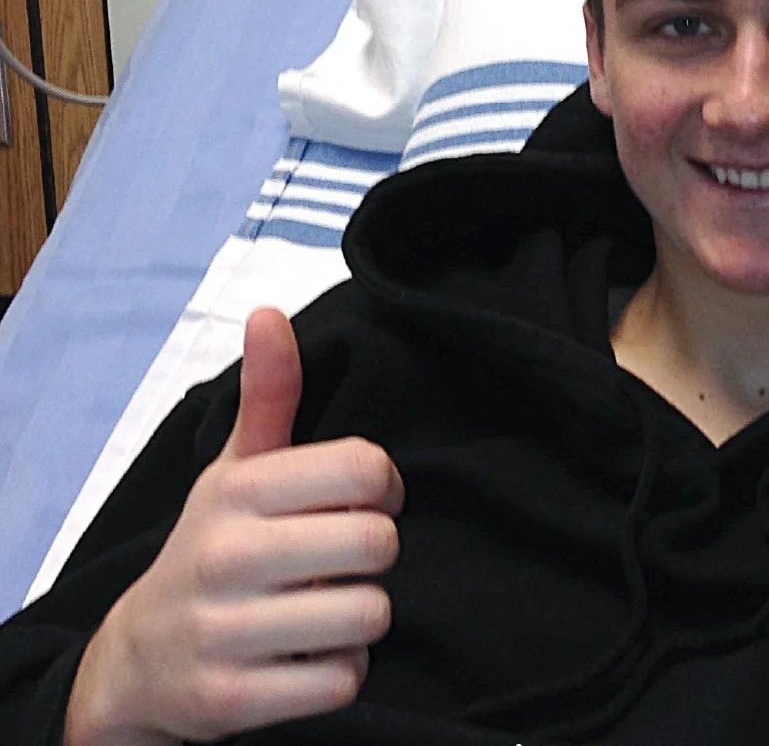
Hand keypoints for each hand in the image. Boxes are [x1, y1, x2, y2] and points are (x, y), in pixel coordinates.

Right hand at [65, 309, 404, 745]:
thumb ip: (269, 396)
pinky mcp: (232, 700)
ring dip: (358, 619)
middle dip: (373, 558)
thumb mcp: (235, 471)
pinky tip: (303, 657)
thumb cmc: (213, 549)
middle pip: (379, 544)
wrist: (139, 660)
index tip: (362, 504)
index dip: (385, 489)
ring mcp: (225, 630)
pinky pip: (344, 680)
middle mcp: (227, 554)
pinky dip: (337, 674)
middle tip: (339, 565)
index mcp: (239, 489)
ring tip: (320, 610)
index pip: (368, 469)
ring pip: (369, 615)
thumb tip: (269, 313)